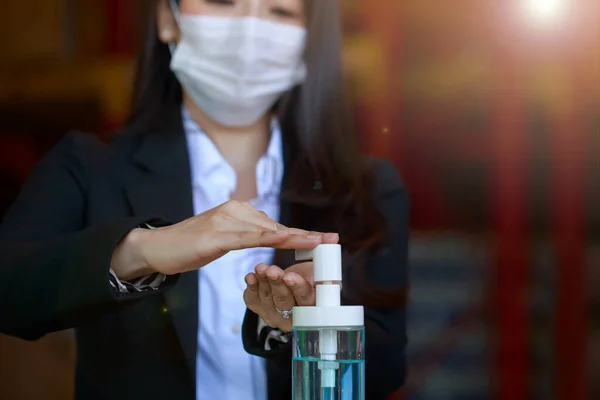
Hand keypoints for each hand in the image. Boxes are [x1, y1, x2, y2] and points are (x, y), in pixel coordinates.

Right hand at [111, 200, 336, 279]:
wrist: (158, 247)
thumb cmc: (191, 245)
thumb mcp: (224, 239)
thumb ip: (246, 235)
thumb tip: (269, 235)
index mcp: (238, 212)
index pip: (276, 224)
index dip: (303, 232)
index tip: (327, 238)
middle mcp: (234, 211)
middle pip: (277, 226)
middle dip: (306, 234)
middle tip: (333, 239)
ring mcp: (224, 222)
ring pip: (267, 230)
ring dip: (295, 237)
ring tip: (319, 242)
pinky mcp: (215, 236)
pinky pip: (246, 238)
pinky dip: (267, 238)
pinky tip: (284, 239)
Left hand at [243, 259, 325, 331]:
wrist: (293, 282)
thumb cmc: (309, 277)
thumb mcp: (318, 271)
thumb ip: (322, 264)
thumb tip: (332, 241)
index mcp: (312, 306)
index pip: (305, 299)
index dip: (297, 287)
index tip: (289, 277)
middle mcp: (293, 316)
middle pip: (284, 301)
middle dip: (277, 284)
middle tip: (272, 271)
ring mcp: (274, 315)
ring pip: (267, 300)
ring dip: (263, 282)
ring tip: (261, 268)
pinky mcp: (259, 309)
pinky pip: (252, 301)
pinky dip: (250, 288)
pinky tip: (250, 277)